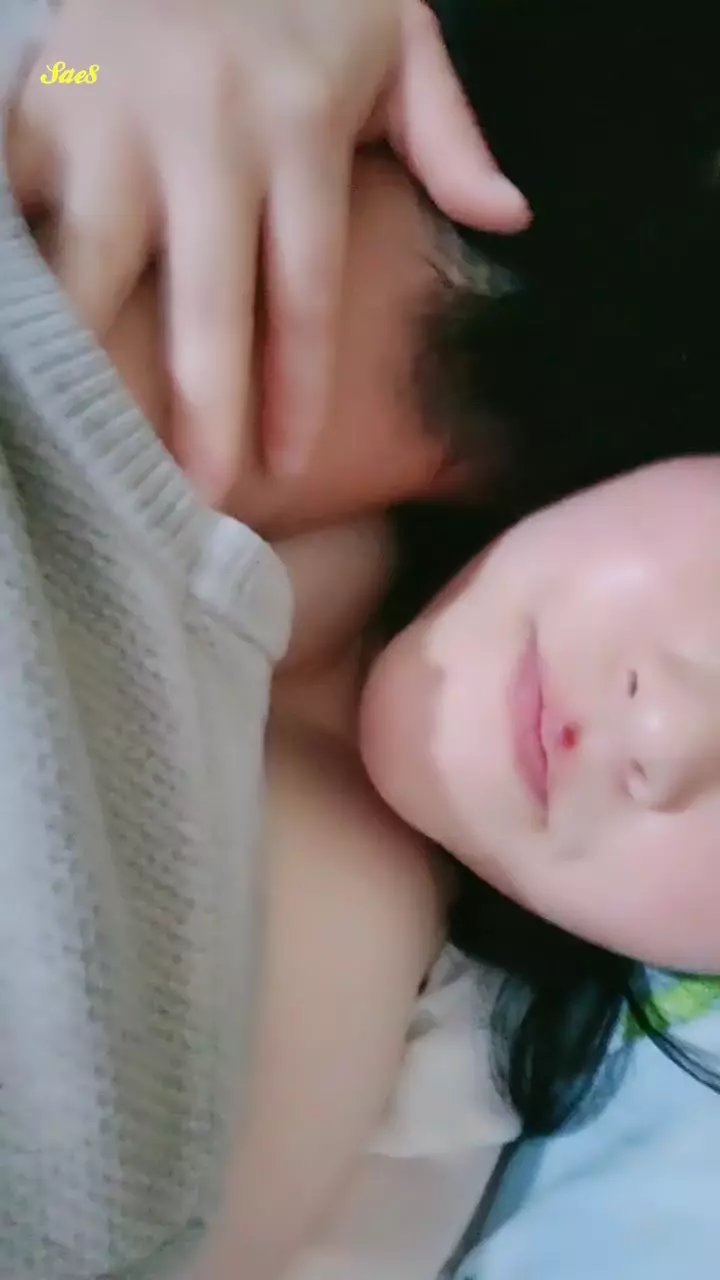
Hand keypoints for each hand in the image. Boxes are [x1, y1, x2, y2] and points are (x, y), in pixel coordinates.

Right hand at [7, 0, 528, 500]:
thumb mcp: (400, 36)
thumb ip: (449, 133)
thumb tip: (510, 219)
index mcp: (297, 126)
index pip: (301, 287)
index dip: (293, 386)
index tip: (283, 467)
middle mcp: (204, 130)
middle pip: (206, 298)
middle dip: (204, 405)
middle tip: (200, 492)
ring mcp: (112, 118)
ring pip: (97, 264)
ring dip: (99, 361)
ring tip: (98, 441)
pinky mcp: (43, 105)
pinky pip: (23, 208)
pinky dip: (24, 279)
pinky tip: (31, 349)